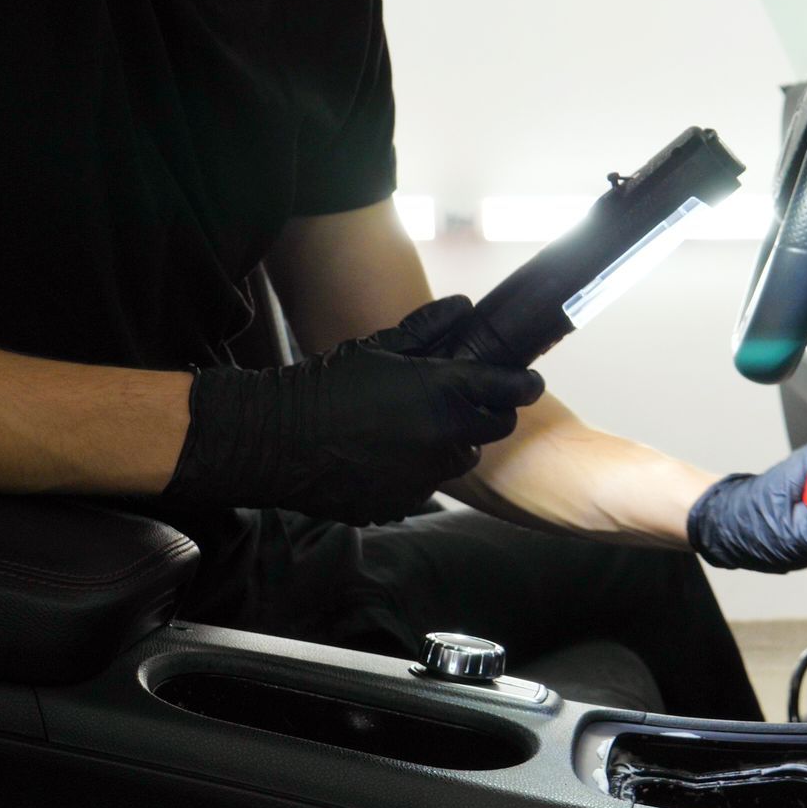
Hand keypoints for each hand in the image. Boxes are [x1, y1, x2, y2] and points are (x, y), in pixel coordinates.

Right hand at [167, 296, 545, 525]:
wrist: (277, 440)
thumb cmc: (328, 384)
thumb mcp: (378, 347)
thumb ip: (428, 327)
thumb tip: (463, 306)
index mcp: (444, 392)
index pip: (511, 389)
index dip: (524, 384)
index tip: (529, 381)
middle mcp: (445, 436)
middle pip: (495, 427)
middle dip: (488, 413)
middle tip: (468, 401)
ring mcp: (427, 475)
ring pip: (462, 458)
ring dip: (451, 443)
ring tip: (415, 428)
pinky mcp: (405, 501)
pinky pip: (427, 485)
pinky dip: (418, 471)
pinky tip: (386, 456)